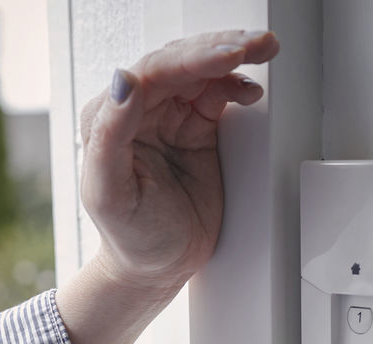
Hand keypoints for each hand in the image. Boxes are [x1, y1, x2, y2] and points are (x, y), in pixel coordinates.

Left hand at [78, 30, 279, 294]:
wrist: (158, 269)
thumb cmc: (130, 238)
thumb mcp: (111, 192)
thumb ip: (110, 135)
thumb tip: (122, 81)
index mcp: (109, 118)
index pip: (153, 73)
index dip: (193, 59)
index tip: (229, 57)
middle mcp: (137, 111)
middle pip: (180, 63)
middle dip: (219, 49)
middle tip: (256, 45)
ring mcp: (168, 118)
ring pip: (200, 72)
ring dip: (232, 58)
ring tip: (263, 51)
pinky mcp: (195, 131)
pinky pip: (217, 95)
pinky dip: (236, 86)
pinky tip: (250, 89)